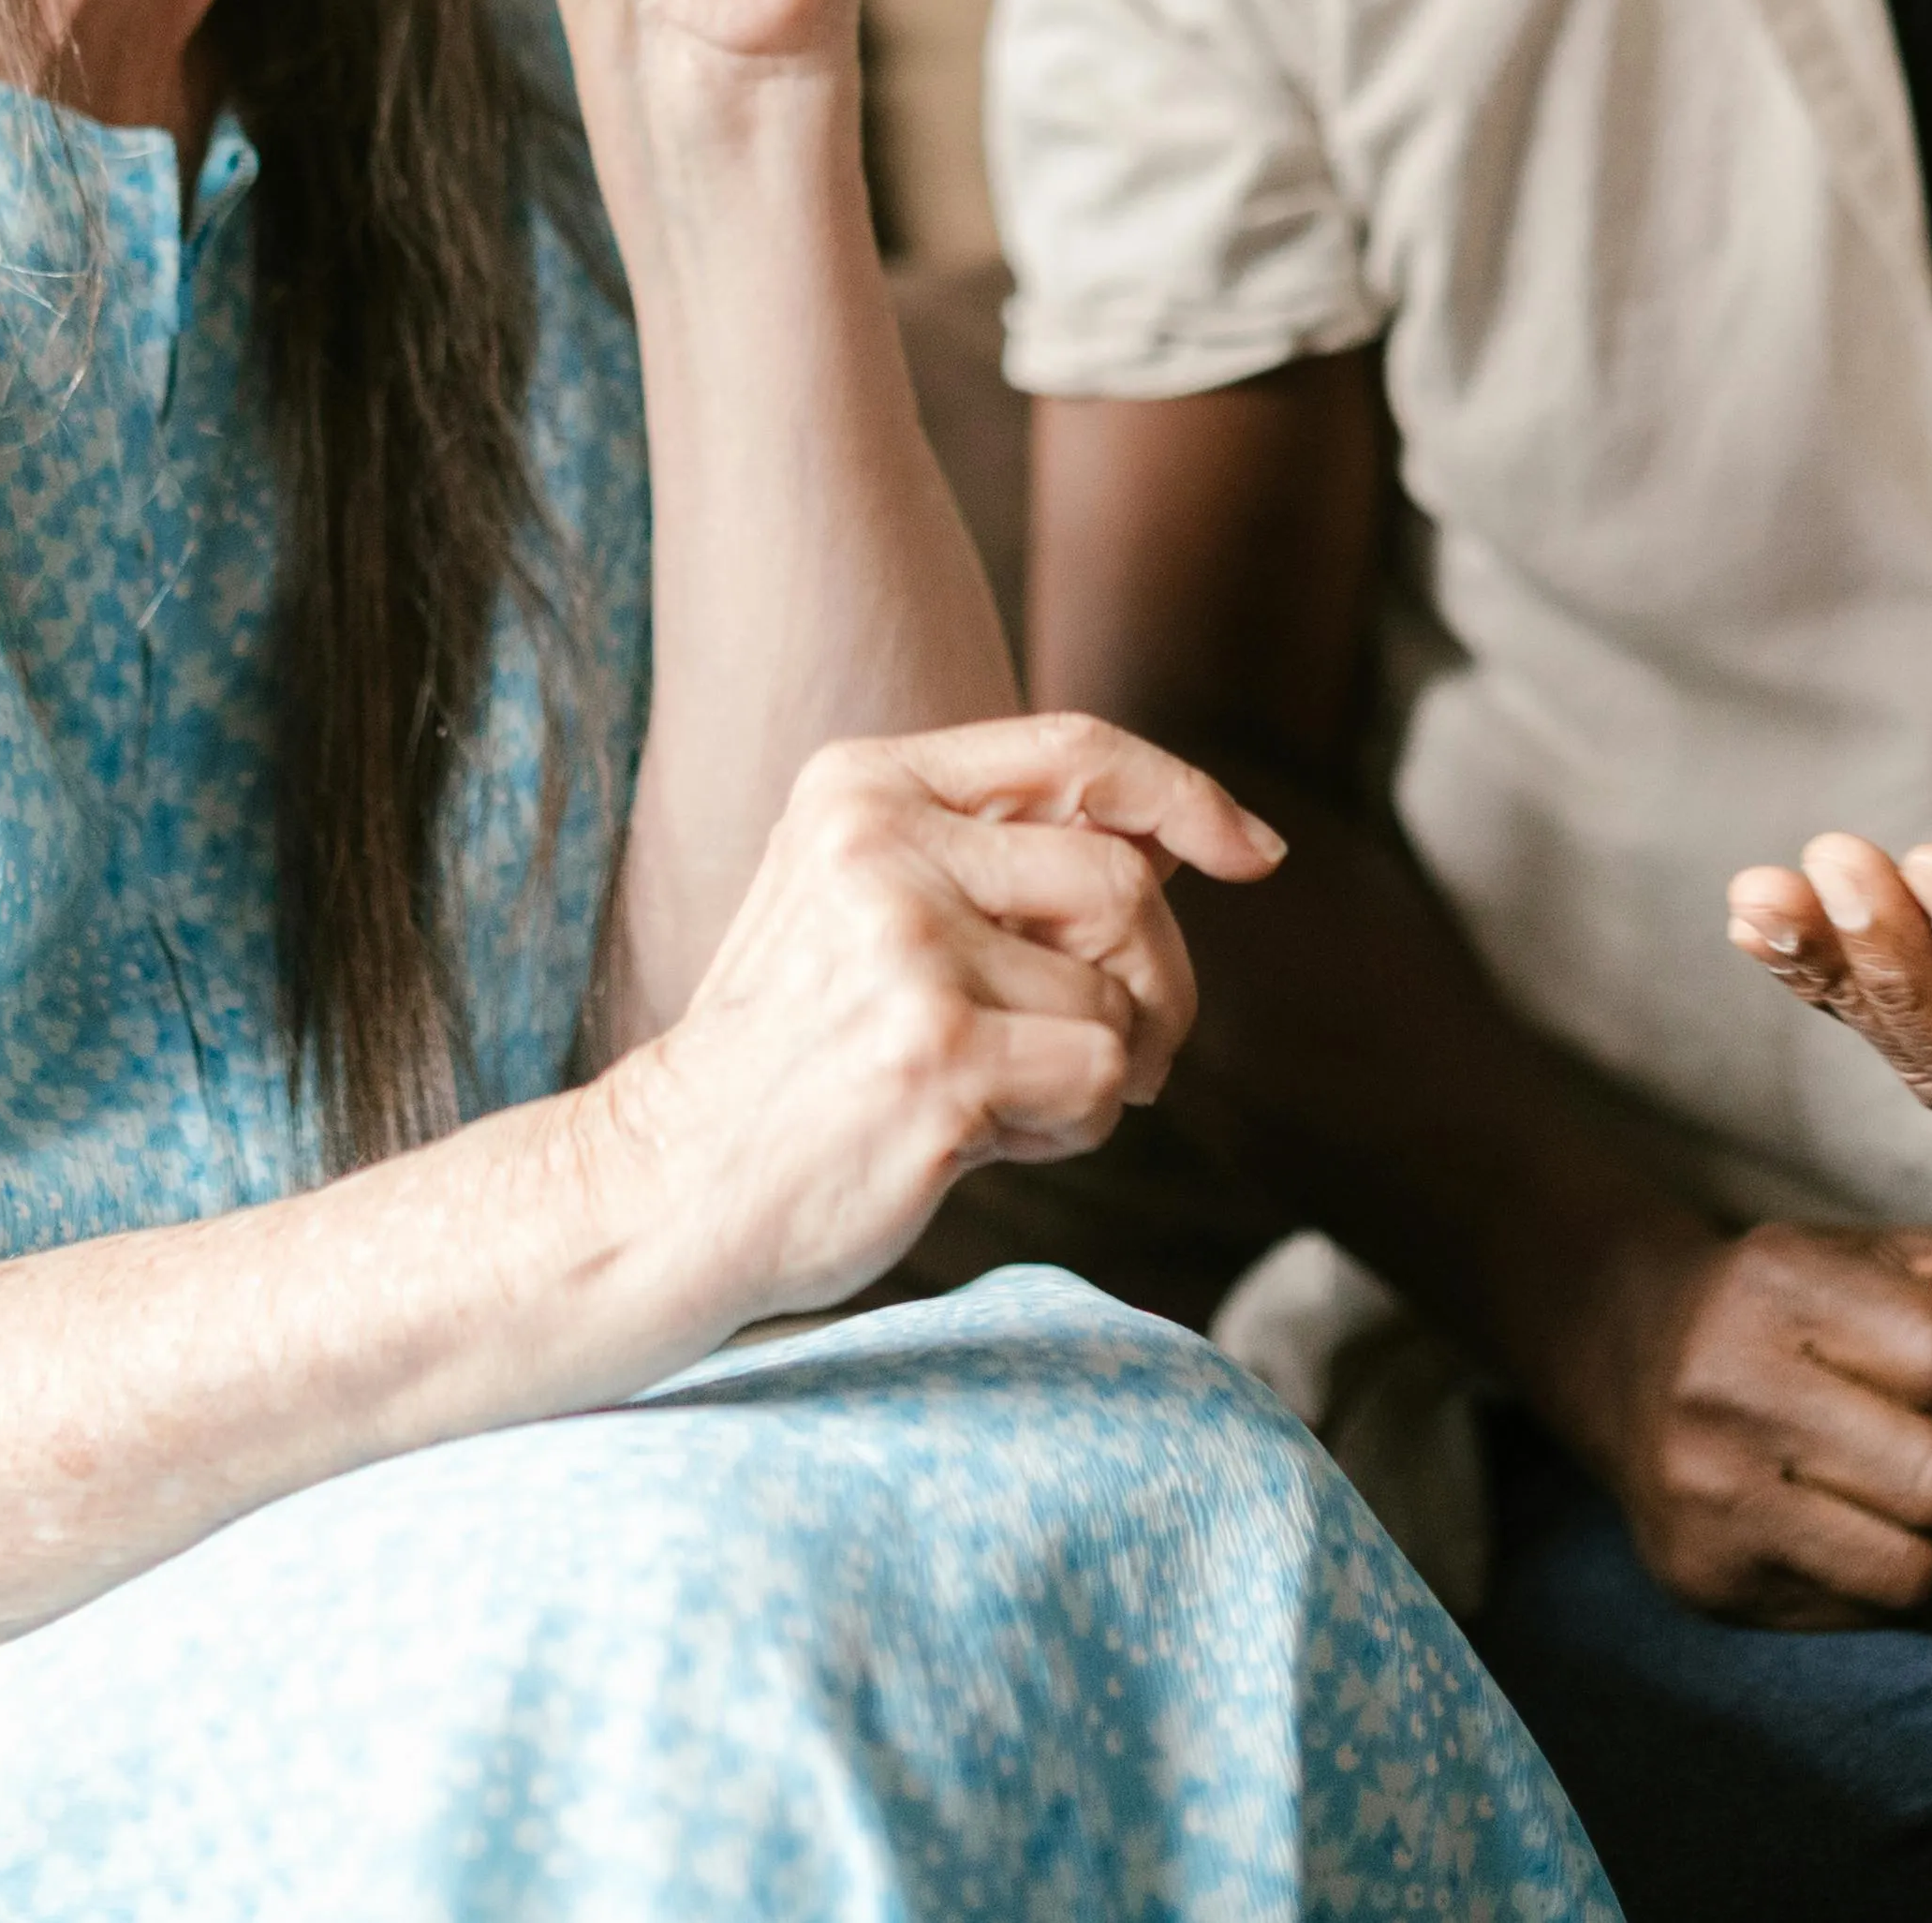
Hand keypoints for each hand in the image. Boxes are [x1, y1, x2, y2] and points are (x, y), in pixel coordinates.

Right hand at [601, 715, 1283, 1326]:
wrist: (677, 1182)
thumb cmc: (799, 1049)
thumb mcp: (868, 902)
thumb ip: (1002, 855)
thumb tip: (1190, 840)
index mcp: (863, 785)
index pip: (1075, 749)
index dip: (1186, 795)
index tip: (1255, 852)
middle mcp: (879, 848)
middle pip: (1124, 881)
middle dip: (1158, 979)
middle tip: (1125, 1051)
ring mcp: (905, 952)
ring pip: (1120, 996)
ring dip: (1101, 1068)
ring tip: (1006, 1096)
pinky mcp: (938, 1057)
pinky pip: (1100, 1077)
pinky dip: (1076, 1124)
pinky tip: (988, 1138)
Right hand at [1567, 1219, 1931, 1626]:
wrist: (1632, 1355)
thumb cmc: (1813, 1305)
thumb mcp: (1915, 1266)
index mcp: (1781, 1281)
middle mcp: (1726, 1386)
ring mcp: (1706, 1493)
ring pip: (1917, 1564)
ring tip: (1894, 1478)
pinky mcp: (1705, 1578)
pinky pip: (1866, 1609)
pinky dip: (1883, 1568)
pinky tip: (1841, 1516)